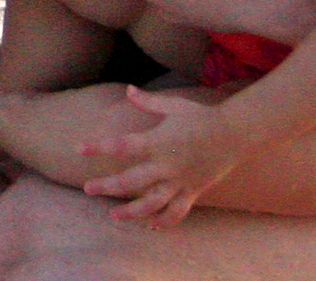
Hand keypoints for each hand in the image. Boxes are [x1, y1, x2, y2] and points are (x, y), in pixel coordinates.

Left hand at [80, 86, 244, 224]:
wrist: (237, 133)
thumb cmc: (202, 116)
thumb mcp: (174, 106)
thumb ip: (148, 102)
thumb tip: (128, 90)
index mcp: (158, 141)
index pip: (121, 146)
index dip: (98, 147)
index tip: (79, 149)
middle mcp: (167, 165)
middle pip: (131, 181)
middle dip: (107, 187)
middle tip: (88, 189)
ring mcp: (181, 181)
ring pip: (152, 204)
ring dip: (131, 212)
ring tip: (113, 216)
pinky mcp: (193, 191)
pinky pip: (177, 212)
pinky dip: (164, 222)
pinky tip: (150, 226)